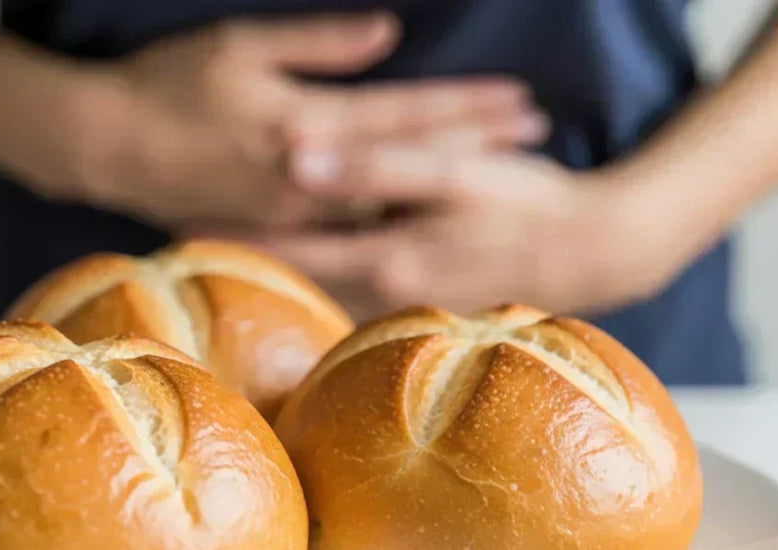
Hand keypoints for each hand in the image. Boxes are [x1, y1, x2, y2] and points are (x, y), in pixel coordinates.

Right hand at [46, 13, 546, 228]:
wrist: (106, 146)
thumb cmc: (168, 84)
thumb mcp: (241, 46)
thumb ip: (320, 43)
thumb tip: (389, 33)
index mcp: (308, 121)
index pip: (407, 114)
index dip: (467, 107)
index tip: (521, 100)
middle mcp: (313, 173)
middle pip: (412, 162)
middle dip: (478, 147)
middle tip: (535, 139)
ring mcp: (296, 210)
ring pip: (388, 203)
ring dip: (443, 188)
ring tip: (496, 180)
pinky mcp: (276, 230)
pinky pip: (349, 233)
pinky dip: (394, 224)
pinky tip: (425, 225)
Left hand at [202, 147, 694, 320]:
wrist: (594, 248)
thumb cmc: (527, 204)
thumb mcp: (452, 175)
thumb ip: (373, 167)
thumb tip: (298, 159)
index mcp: (383, 257)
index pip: (290, 250)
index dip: (236, 237)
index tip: (183, 228)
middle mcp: (386, 287)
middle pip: (301, 274)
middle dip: (252, 253)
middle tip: (194, 233)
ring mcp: (408, 296)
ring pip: (328, 281)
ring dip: (288, 263)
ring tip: (237, 241)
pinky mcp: (428, 292)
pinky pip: (364, 284)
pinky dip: (333, 268)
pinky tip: (317, 253)